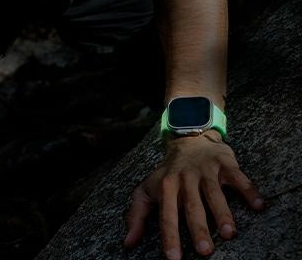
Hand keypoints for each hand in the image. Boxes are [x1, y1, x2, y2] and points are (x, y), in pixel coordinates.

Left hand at [123, 131, 263, 258]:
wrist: (188, 138)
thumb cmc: (168, 173)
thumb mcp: (148, 189)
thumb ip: (137, 214)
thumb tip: (127, 243)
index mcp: (167, 185)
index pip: (167, 213)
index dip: (169, 235)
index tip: (173, 258)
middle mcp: (186, 177)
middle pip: (192, 206)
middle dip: (197, 228)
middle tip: (204, 252)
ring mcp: (206, 169)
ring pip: (214, 192)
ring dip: (222, 212)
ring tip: (228, 233)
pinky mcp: (225, 163)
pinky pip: (238, 177)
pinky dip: (248, 190)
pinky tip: (258, 205)